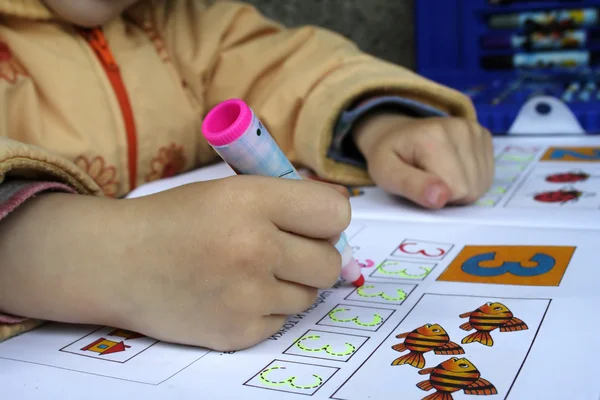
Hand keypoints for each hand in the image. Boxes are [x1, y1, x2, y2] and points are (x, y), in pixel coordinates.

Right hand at [0, 176, 349, 349]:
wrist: (118, 262)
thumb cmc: (175, 220)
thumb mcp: (229, 190)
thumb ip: (286, 198)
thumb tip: (340, 209)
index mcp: (251, 201)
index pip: (335, 213)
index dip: (328, 219)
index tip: (313, 223)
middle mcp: (253, 248)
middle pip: (330, 262)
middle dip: (314, 255)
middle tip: (286, 251)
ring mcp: (246, 296)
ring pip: (310, 295)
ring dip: (291, 284)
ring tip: (251, 272)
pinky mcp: (237, 333)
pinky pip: (282, 320)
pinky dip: (266, 308)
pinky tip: (233, 294)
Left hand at [352, 113, 493, 208]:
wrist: (396, 134)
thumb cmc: (389, 157)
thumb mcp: (385, 174)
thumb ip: (410, 186)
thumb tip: (440, 198)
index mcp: (434, 137)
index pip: (455, 190)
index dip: (436, 198)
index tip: (418, 184)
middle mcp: (460, 128)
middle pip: (471, 189)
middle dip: (449, 195)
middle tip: (426, 180)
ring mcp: (475, 130)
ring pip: (481, 184)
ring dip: (460, 189)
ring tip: (437, 174)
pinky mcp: (483, 135)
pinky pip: (487, 175)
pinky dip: (470, 179)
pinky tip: (450, 169)